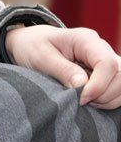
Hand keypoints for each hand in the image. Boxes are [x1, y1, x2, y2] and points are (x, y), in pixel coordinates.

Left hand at [5, 25, 120, 108]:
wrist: (30, 42)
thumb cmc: (32, 47)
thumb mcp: (40, 57)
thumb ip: (61, 70)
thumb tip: (81, 85)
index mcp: (85, 40)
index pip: (106, 63)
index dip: (98, 85)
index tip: (81, 99)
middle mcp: (100, 48)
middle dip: (104, 94)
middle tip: (80, 101)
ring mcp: (105, 59)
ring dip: (108, 98)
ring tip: (84, 101)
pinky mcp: (105, 72)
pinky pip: (118, 88)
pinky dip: (109, 99)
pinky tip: (90, 100)